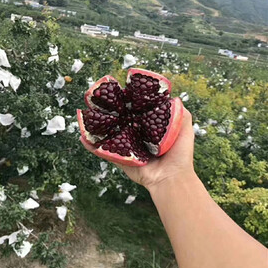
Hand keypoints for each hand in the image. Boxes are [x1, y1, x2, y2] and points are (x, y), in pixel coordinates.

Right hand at [80, 107, 194, 190]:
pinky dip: (92, 146)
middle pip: (120, 121)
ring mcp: (127, 148)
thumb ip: (180, 112)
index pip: (135, 111)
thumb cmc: (179, 153)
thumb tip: (172, 96)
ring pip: (109, 135)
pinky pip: (104, 152)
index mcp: (149, 127)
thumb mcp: (185, 127)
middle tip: (97, 101)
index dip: (127, 102)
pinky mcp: (120, 160)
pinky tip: (82, 137)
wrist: (172, 177)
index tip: (118, 90)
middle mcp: (136, 136)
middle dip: (109, 112)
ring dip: (97, 127)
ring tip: (85, 115)